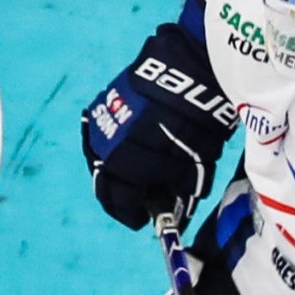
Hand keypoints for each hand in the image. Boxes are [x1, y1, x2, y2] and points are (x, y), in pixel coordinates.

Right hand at [80, 23, 239, 230]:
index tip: (143, 219)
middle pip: (104, 183)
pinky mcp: (103, 102)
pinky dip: (112, 146)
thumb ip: (179, 190)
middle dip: (119, 197)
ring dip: (113, 171)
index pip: (121, 203)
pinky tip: (125, 148)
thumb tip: (176, 205)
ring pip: (98, 158)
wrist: (188, 74)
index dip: (132, 215)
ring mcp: (100, 124)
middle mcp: (104, 149)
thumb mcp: (193, 167)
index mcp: (125, 170)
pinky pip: (101, 134)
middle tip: (135, 201)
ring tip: (131, 175)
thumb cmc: (195, 127)